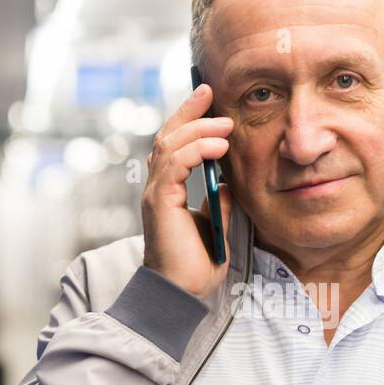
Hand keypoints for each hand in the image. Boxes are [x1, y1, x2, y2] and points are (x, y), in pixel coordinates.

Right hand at [141, 83, 234, 298]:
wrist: (182, 292)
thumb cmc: (196, 265)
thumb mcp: (217, 224)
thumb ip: (219, 200)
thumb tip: (228, 181)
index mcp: (168, 190)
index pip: (175, 144)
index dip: (188, 119)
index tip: (208, 98)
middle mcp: (158, 187)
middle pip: (168, 136)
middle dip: (189, 111)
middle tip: (209, 92)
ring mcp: (156, 193)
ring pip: (170, 145)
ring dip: (198, 129)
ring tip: (224, 125)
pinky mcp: (160, 202)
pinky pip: (175, 165)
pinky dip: (195, 151)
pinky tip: (217, 147)